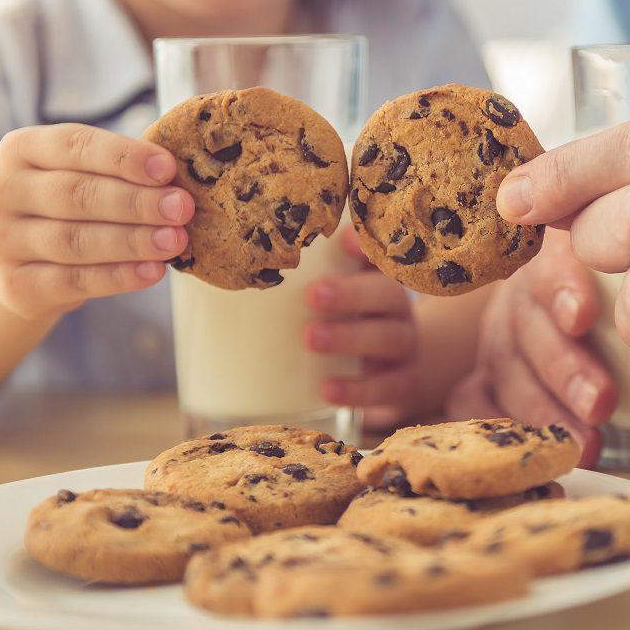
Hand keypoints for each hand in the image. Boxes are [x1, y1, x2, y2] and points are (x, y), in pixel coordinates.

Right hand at [0, 123, 191, 319]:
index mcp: (20, 149)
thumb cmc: (68, 206)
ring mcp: (2, 241)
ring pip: (75, 241)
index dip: (123, 156)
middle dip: (136, 201)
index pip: (74, 145)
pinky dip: (118, 277)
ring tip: (175, 241)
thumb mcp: (81, 175)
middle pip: (76, 194)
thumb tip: (177, 178)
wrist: (24, 263)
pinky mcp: (14, 285)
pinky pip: (73, 281)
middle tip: (181, 208)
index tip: (168, 168)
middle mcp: (1, 191)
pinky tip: (152, 271)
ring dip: (132, 241)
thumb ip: (119, 170)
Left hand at [305, 228, 418, 428]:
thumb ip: (299, 284)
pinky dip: (357, 389)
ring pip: (387, 338)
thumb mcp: (336, 299)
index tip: (341, 239)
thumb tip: (225, 285)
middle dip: (350, 293)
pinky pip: (386, 387)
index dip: (364, 246)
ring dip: (348, 337)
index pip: (378, 255)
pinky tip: (327, 390)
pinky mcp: (402, 383)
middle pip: (386, 294)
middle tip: (314, 295)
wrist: (399, 373)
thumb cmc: (350, 325)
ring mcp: (403, 347)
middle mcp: (395, 308)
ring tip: (311, 338)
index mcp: (378, 279)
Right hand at [447, 228, 617, 465]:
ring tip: (590, 444)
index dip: (560, 286)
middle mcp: (521, 295)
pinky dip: (499, 427)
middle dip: (562, 367)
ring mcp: (498, 339)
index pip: (549, 261)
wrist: (576, 311)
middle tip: (602, 402)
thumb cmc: (627, 296)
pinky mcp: (482, 378)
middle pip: (526, 326)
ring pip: (504, 371)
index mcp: (558, 257)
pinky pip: (471, 403)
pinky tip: (536, 454)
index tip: (583, 315)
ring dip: (544, 411)